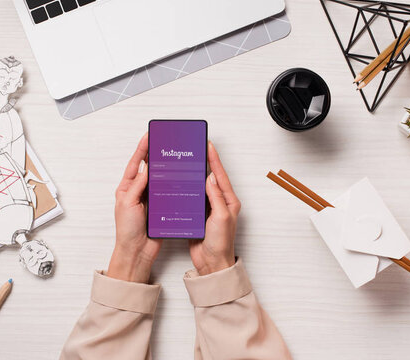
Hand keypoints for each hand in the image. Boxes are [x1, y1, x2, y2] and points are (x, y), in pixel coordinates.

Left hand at [107, 133, 161, 282]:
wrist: (137, 251)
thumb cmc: (127, 230)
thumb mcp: (128, 203)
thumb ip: (137, 184)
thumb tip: (144, 165)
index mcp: (127, 188)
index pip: (136, 163)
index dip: (142, 149)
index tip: (149, 136)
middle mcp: (138, 191)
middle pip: (148, 168)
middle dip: (154, 154)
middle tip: (163, 141)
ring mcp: (150, 198)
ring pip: (159, 178)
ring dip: (165, 168)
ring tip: (172, 155)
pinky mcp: (160, 207)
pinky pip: (167, 191)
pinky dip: (173, 184)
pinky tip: (179, 177)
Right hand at [189, 142, 240, 274]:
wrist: (211, 263)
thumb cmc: (220, 244)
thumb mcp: (220, 217)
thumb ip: (216, 197)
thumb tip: (210, 177)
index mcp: (229, 201)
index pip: (220, 175)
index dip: (214, 159)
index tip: (208, 145)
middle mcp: (220, 203)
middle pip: (211, 177)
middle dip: (205, 163)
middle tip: (197, 149)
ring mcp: (209, 209)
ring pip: (200, 186)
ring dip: (194, 175)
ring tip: (187, 161)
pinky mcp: (198, 215)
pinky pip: (192, 197)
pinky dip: (187, 189)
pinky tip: (180, 183)